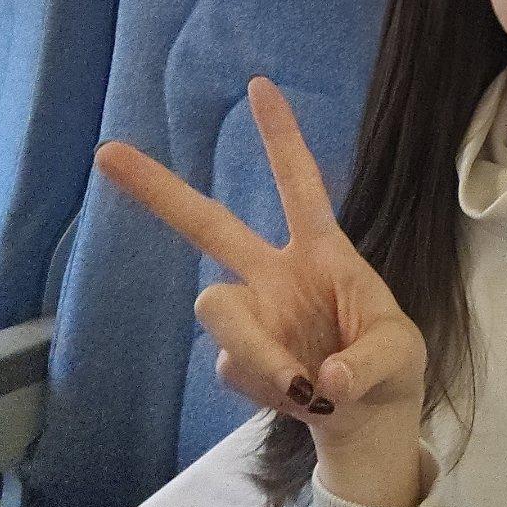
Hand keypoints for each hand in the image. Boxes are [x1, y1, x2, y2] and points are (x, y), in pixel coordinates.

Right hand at [93, 76, 427, 457]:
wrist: (370, 421)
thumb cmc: (389, 366)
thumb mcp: (400, 356)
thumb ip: (366, 363)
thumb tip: (320, 378)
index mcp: (323, 252)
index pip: (300, 186)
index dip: (281, 139)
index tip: (260, 84)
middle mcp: (275, 275)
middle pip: (209, 225)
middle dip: (159, 190)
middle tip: (106, 152)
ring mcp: (253, 316)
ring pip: (218, 310)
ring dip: (257, 349)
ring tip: (304, 387)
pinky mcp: (239, 361)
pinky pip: (236, 369)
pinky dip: (270, 388)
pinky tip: (301, 399)